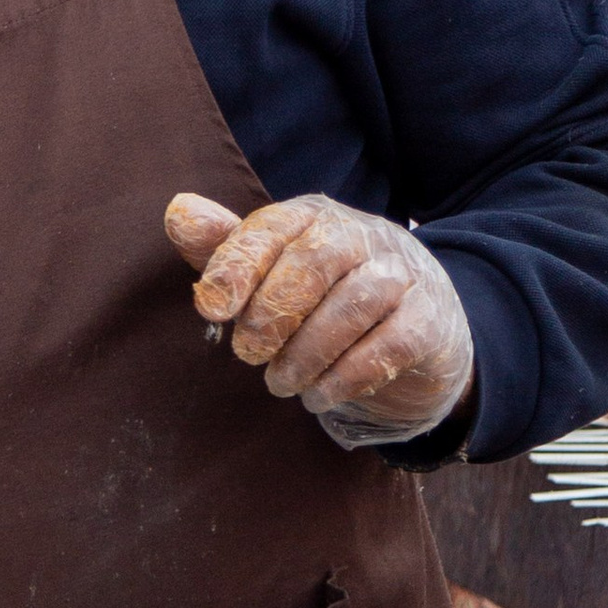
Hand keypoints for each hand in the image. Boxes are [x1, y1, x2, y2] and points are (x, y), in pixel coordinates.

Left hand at [167, 191, 473, 448]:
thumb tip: (177, 211)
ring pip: (354, 304)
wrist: (419, 330)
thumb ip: (226, 247)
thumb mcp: (274, 270)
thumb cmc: (326, 298)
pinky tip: (319, 396)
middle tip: (246, 355)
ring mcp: (403, 276)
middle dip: (271, 313)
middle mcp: (364, 236)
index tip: (210, 308)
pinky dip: (348, 375)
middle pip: (314, 262)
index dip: (236, 264)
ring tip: (280, 384)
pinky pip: (392, 344)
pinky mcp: (430, 321)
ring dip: (307, 352)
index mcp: (315, 218)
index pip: (272, 227)